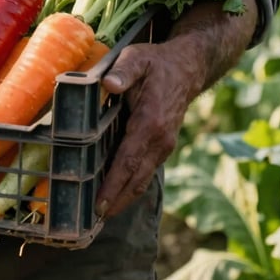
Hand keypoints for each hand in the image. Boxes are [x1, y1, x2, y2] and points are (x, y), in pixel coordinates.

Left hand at [94, 39, 195, 217]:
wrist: (186, 68)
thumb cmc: (155, 63)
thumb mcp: (137, 59)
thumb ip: (123, 71)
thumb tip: (108, 84)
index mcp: (151, 123)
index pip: (129, 160)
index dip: (114, 184)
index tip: (100, 205)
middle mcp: (160, 141)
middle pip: (136, 179)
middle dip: (116, 201)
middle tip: (93, 220)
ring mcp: (163, 146)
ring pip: (142, 179)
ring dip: (123, 198)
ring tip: (100, 214)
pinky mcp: (162, 146)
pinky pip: (145, 171)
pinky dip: (130, 185)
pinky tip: (115, 193)